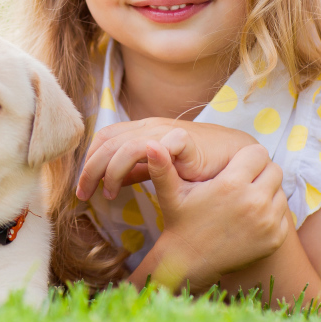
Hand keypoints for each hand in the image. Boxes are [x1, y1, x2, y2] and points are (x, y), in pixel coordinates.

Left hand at [75, 118, 256, 200]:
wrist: (237, 158)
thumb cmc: (198, 165)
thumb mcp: (159, 169)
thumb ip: (136, 172)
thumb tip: (109, 182)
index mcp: (141, 130)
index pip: (104, 138)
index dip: (89, 161)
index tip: (83, 188)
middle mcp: (149, 127)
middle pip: (106, 142)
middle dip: (89, 169)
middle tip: (82, 195)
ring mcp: (165, 131)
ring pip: (122, 145)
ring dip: (107, 171)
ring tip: (107, 194)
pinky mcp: (182, 140)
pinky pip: (150, 147)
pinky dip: (133, 165)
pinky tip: (129, 185)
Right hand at [145, 140, 289, 289]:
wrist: (191, 261)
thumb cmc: (180, 221)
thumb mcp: (169, 192)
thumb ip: (161, 166)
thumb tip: (149, 143)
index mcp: (231, 184)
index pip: (258, 153)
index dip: (246, 157)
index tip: (234, 166)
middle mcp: (254, 202)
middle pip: (274, 169)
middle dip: (259, 171)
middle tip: (242, 180)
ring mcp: (268, 222)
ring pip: (280, 191)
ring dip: (266, 191)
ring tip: (244, 198)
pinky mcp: (275, 238)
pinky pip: (282, 214)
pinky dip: (271, 213)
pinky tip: (250, 217)